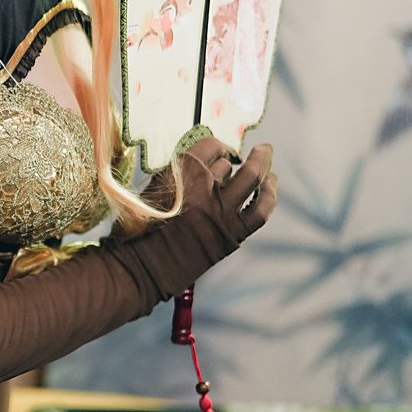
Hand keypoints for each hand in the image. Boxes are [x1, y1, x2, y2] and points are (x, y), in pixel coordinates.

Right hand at [113, 136, 276, 307]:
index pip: (211, 146)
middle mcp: (205, 189)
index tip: (224, 151)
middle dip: (258, 155)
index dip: (221, 146)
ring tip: (270, 169)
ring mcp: (220, 213)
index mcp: (181, 172)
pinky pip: (258, 211)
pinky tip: (268, 191)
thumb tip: (211, 164)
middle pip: (241, 163)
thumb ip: (182, 173)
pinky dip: (267, 198)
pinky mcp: (230, 234)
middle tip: (264, 149)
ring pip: (254, 182)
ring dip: (266, 171)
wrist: (143, 265)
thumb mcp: (155, 187)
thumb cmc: (142, 227)